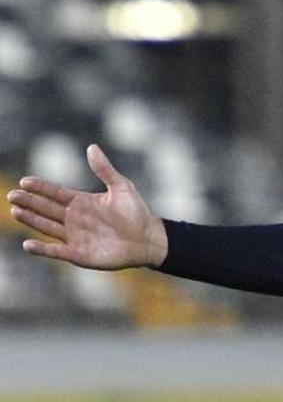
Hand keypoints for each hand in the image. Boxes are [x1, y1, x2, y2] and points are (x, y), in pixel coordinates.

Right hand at [6, 144, 167, 269]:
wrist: (148, 240)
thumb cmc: (137, 213)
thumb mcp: (122, 187)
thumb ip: (105, 169)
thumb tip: (92, 147)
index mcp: (81, 202)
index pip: (55, 192)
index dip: (41, 187)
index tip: (25, 181)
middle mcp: (74, 219)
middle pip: (46, 208)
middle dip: (29, 202)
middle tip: (12, 195)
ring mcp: (74, 237)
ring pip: (46, 226)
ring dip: (31, 220)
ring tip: (15, 211)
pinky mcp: (78, 254)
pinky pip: (56, 252)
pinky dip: (42, 249)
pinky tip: (27, 245)